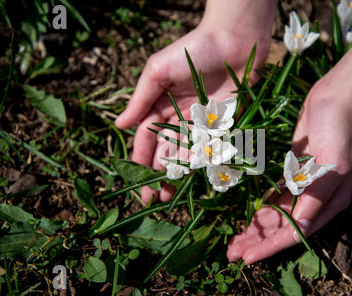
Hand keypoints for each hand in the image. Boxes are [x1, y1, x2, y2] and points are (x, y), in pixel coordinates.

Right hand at [115, 23, 270, 202]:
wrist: (233, 40)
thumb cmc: (192, 51)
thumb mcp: (158, 71)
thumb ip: (140, 100)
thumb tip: (118, 126)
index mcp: (160, 106)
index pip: (146, 138)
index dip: (139, 160)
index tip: (136, 182)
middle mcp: (179, 118)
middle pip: (165, 151)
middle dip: (157, 175)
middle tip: (153, 199)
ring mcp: (201, 123)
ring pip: (186, 155)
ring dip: (177, 176)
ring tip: (169, 196)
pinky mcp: (223, 125)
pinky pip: (210, 149)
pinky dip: (202, 165)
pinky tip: (192, 180)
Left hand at [227, 76, 351, 263]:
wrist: (337, 98)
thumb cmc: (339, 129)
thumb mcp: (332, 165)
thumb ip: (316, 196)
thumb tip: (300, 227)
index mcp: (329, 202)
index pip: (295, 233)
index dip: (270, 247)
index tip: (247, 258)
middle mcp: (317, 199)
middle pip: (282, 227)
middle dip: (258, 242)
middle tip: (232, 254)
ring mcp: (304, 185)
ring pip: (276, 214)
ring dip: (256, 228)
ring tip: (235, 241)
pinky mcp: (294, 171)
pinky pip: (275, 196)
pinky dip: (261, 208)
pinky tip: (248, 217)